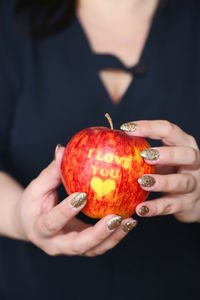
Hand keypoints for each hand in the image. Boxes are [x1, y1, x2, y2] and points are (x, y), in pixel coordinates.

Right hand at [14, 146, 136, 256]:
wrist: (31, 224)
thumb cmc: (33, 203)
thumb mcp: (38, 186)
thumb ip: (52, 171)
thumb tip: (62, 149)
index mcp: (38, 228)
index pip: (51, 222)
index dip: (66, 211)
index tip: (82, 196)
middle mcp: (54, 244)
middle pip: (77, 245)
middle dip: (98, 233)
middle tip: (115, 218)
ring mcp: (69, 249)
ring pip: (92, 249)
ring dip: (112, 237)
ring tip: (129, 222)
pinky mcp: (81, 247)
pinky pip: (99, 246)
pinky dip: (115, 237)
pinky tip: (128, 223)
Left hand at [120, 120, 199, 222]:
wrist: (196, 200)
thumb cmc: (173, 173)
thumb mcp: (164, 160)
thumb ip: (146, 154)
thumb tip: (112, 146)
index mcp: (184, 145)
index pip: (168, 130)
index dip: (148, 127)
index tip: (126, 129)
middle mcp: (193, 164)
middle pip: (187, 154)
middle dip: (166, 154)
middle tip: (144, 155)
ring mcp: (193, 185)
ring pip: (182, 182)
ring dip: (161, 181)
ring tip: (141, 181)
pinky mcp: (187, 205)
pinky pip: (171, 206)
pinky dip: (155, 208)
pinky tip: (140, 209)